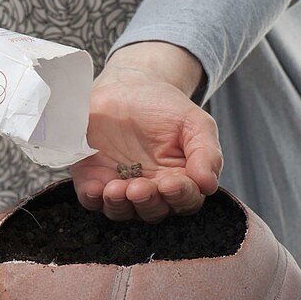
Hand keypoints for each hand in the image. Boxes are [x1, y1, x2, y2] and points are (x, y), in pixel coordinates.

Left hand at [71, 42, 222, 222]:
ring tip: (116, 189)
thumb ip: (207, 153)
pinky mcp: (94, 179)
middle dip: (147, 202)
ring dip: (120, 205)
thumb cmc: (166, 107)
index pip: (185, 200)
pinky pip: (92, 199)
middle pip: (153, 211)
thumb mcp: (195, 123)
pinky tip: (96, 188)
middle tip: (139, 188)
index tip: (171, 184)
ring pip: (123, 211)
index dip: (180, 196)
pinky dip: (93, 198)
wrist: (128, 88)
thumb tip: (208, 184)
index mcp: (181, 180)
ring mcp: (121, 187)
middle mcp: (152, 190)